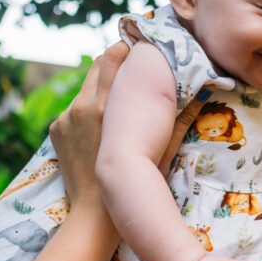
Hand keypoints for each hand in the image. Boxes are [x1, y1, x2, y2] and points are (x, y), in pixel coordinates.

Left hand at [48, 42, 206, 219]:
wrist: (95, 213)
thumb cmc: (137, 179)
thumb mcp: (163, 146)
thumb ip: (181, 116)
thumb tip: (205, 90)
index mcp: (108, 105)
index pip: (113, 56)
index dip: (126, 47)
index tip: (138, 47)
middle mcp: (83, 105)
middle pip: (96, 64)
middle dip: (113, 62)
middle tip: (131, 66)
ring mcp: (66, 117)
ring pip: (84, 86)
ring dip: (100, 85)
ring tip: (117, 97)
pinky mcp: (57, 128)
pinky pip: (73, 108)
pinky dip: (86, 109)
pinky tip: (100, 124)